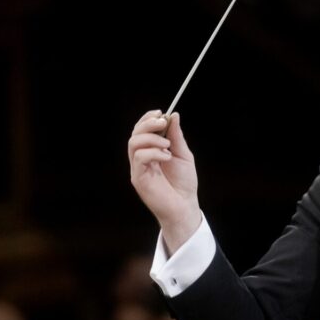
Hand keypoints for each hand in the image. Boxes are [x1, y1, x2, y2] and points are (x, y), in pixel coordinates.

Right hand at [128, 111, 201, 252]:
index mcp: (151, 151)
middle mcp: (141, 158)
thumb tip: (173, 115)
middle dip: (148, 124)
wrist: (185, 206)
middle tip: (162, 123)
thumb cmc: (184, 183)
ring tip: (168, 146)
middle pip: (135, 133)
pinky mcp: (138, 178)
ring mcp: (138, 168)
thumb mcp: (183, 154)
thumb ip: (176, 137)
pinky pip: (139, 157)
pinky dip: (153, 152)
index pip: (142, 130)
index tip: (162, 113)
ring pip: (134, 143)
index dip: (148, 118)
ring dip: (152, 138)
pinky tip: (166, 157)